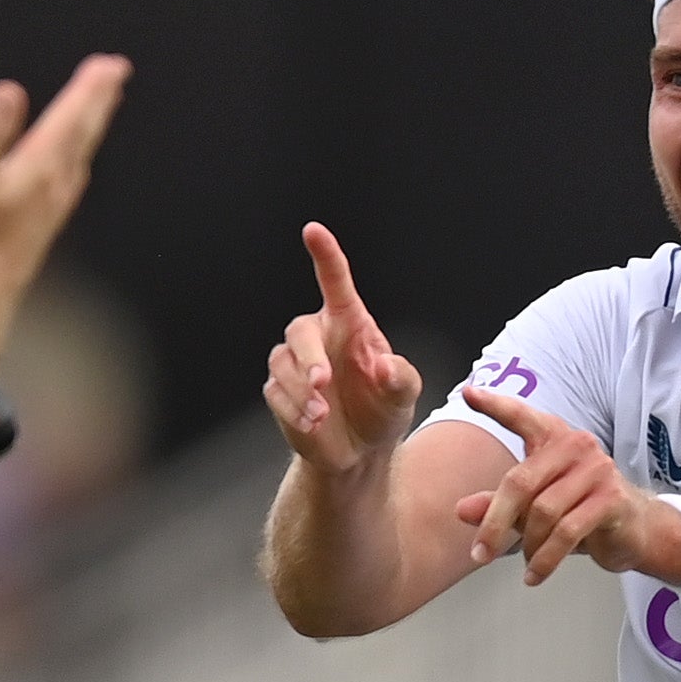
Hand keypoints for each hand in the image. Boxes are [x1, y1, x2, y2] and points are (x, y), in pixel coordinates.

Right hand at [0, 54, 131, 377]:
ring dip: (95, 123)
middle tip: (116, 72)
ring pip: (85, 151)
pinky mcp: (50, 218)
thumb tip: (11, 91)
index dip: (90, 87)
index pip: (72, 116)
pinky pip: (76, 173)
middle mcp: (57, 182)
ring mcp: (57, 202)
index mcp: (40, 166)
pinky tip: (79, 159)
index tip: (109, 64)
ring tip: (104, 103)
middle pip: (86, 130)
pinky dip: (82, 152)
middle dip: (101, 98)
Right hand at [264, 224, 423, 484]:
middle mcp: (318, 337)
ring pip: (282, 364)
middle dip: (308, 358)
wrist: (359, 451)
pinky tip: (313, 425)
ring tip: (322, 417)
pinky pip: (276, 393)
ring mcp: (294, 364)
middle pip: (299, 331)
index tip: (313, 231)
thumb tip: (383, 365)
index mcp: (349, 323)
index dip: (324, 254)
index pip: (335, 282)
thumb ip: (400, 377)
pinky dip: (294, 411)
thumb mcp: (404, 394)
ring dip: (301, 392)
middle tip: (323, 383)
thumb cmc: (383, 409)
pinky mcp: (279, 391)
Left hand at [454, 388, 680, 588]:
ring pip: (543, 511)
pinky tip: (535, 575)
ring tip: (524, 563)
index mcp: (554, 438)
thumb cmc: (581, 511)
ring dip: (528, 545)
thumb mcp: (534, 508)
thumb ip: (498, 505)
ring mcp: (596, 469)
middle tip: (480, 553)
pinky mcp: (611, 498)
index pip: (522, 416)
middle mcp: (575, 445)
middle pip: (520, 482)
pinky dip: (546, 559)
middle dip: (495, 522)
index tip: (470, 393)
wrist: (636, 531)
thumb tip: (460, 510)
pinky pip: (567, 532)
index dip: (495, 405)